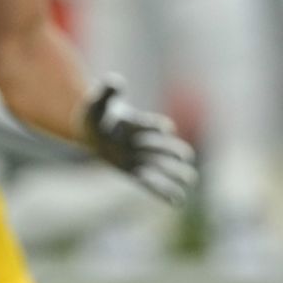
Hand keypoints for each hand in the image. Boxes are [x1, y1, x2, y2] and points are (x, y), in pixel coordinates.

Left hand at [82, 79, 196, 205]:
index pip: (147, 124)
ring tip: (190, 180)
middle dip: (171, 151)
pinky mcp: (132, 172)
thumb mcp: (96, 101)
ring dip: (174, 173)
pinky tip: (178, 202)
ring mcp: (138, 156)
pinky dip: (163, 191)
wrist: (92, 128)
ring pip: (160, 166)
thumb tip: (115, 81)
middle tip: (185, 156)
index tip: (164, 129)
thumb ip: (105, 91)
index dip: (155, 126)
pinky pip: (149, 183)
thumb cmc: (96, 113)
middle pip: (159, 146)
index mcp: (135, 122)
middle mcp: (140, 140)